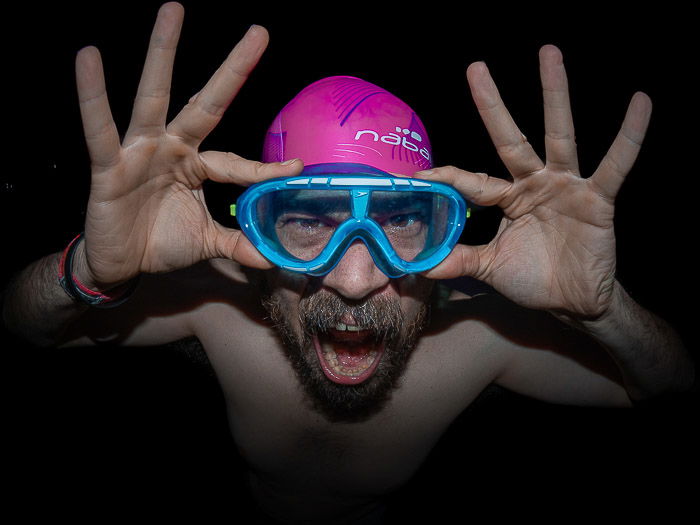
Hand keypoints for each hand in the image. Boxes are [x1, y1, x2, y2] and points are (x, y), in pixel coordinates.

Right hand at [74, 2, 300, 288]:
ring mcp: (141, 151)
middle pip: (206, 103)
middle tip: (260, 32)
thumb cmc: (162, 243)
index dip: (263, 167)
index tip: (295, 167)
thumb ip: (237, 244)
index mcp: (197, 165)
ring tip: (174, 9)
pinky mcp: (109, 164)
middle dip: (232, 70)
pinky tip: (88, 57)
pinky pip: (100, 129)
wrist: (120, 264)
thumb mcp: (207, 243)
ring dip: (162, 54)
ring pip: (153, 97)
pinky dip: (92, 95)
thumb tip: (272, 258)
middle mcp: (172, 148)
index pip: (236, 162)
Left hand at [419, 45, 651, 318]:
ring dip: (554, 94)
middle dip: (492, 105)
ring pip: (559, 135)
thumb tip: (418, 265)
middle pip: (509, 138)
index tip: (422, 174)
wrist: (575, 302)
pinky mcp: (597, 197)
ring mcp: (565, 186)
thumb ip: (458, 261)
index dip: (448, 177)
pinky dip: (629, 135)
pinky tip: (641, 101)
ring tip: (548, 52)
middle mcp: (533, 184)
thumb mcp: (490, 269)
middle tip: (476, 67)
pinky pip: (615, 164)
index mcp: (507, 198)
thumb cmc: (533, 280)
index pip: (472, 181)